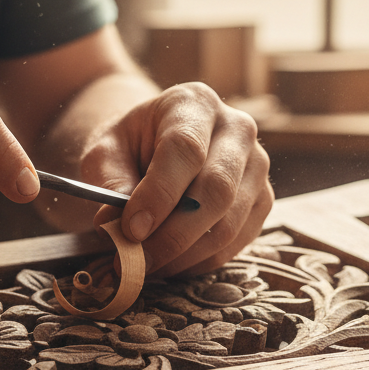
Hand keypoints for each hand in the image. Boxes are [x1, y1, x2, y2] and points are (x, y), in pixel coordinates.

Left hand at [79, 82, 272, 275]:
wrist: (156, 146)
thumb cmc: (130, 146)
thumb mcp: (106, 152)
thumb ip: (109, 182)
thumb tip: (114, 225)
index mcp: (194, 103)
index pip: (186, 149)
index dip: (159, 194)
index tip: (130, 229)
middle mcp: (237, 129)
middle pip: (217, 189)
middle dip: (172, 235)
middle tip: (134, 262)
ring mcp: (257, 165)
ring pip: (229, 223)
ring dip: (184, 255)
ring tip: (146, 266)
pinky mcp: (263, 199)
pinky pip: (237, 241)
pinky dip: (201, 262)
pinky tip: (170, 263)